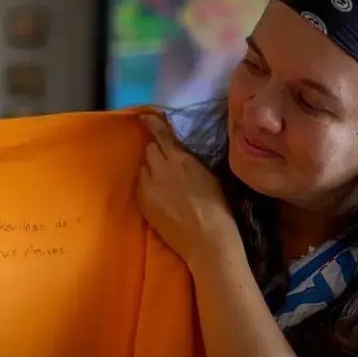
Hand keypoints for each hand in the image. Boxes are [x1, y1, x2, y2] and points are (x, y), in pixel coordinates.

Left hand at [136, 114, 241, 270]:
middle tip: (166, 161)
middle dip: (156, 151)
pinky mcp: (142, 202)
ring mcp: (148, 186)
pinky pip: (140, 184)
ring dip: (150, 168)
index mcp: (180, 159)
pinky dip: (146, 184)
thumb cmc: (217, 207)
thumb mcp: (208, 174)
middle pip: (149, 148)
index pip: (160, 133)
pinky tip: (159, 194)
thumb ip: (189, 159)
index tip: (143, 116)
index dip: (151, 123)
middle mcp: (160, 168)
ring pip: (143, 166)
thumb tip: (178, 151)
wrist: (207, 240)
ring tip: (162, 181)